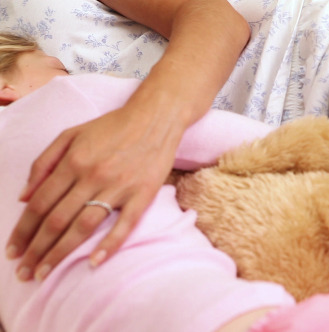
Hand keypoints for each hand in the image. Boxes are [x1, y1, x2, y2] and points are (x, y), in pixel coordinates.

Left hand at [6, 105, 181, 281]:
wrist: (156, 118)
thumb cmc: (113, 126)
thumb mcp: (71, 134)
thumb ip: (44, 162)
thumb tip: (23, 196)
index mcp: (73, 161)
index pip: (39, 203)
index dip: (22, 230)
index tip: (12, 251)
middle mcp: (92, 176)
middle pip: (57, 220)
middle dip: (36, 249)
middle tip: (23, 272)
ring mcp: (119, 187)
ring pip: (83, 226)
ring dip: (61, 253)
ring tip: (44, 274)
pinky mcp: (142, 195)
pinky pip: (124, 225)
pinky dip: (109, 245)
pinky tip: (93, 263)